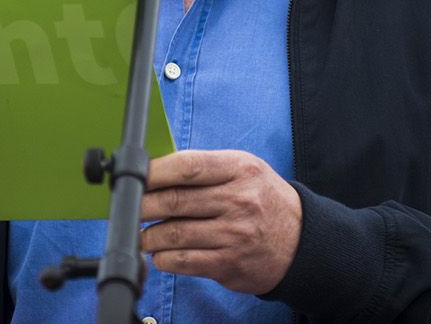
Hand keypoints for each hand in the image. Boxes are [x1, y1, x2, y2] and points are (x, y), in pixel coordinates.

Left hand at [139, 149, 301, 294]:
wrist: (300, 240)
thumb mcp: (245, 171)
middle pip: (175, 201)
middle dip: (143, 205)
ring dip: (149, 235)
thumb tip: (157, 172)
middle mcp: (238, 201)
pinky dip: (163, 258)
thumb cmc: (264, 200)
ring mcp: (233, 235)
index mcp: (240, 170)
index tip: (136, 176)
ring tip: (144, 234)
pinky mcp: (228, 264)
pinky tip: (161, 253)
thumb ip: (207, 169)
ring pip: (173, 234)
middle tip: (131, 207)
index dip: (154, 172)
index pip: (188, 167)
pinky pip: (183, 261)